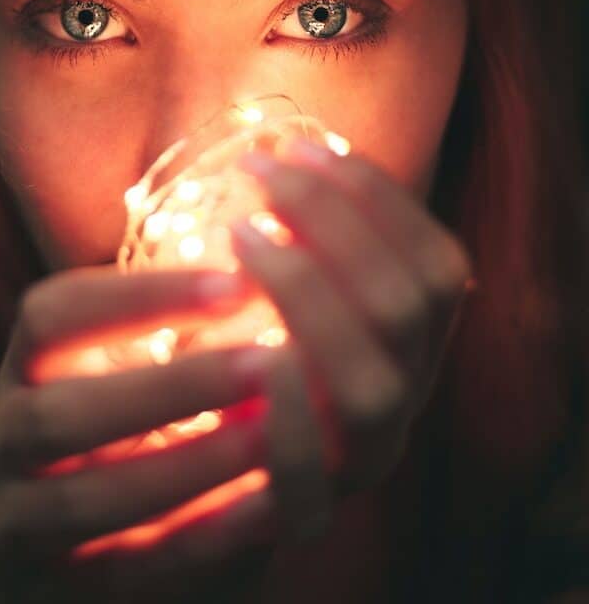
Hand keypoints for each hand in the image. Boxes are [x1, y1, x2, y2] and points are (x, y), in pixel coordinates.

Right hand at [0, 263, 281, 603]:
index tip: (235, 282)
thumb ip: (175, 340)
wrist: (50, 570)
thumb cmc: (112, 446)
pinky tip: (268, 507)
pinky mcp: (47, 598)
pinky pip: (127, 572)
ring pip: (87, 500)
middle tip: (267, 363)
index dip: (139, 295)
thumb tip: (266, 283)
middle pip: (60, 412)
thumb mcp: (121, 381)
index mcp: (24, 374)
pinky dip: (201, 539)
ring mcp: (11, 529)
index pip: (53, 315)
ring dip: (190, 464)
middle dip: (172, 386)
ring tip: (272, 434)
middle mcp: (2, 445)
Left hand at [229, 139, 473, 542]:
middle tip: (258, 169)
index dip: (376, 196)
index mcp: (420, 342)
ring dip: (306, 291)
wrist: (217, 479)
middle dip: (332, 219)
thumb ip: (312, 239)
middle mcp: (407, 395)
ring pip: (370, 381)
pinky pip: (310, 472)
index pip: (436, 260)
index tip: (302, 143)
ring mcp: (363, 457)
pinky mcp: (304, 510)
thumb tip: (284, 150)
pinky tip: (246, 345)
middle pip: (405, 303)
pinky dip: (284, 404)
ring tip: (238, 231)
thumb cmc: (253, 354)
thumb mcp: (299, 292)